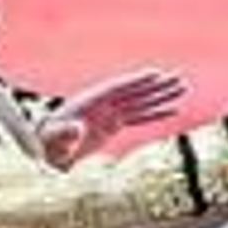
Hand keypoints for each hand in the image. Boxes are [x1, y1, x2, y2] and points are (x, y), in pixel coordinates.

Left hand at [40, 67, 186, 169]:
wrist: (46, 152)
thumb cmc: (47, 145)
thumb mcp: (54, 140)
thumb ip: (65, 133)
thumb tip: (78, 126)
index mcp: (89, 102)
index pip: (118, 89)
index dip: (137, 81)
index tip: (155, 74)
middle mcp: (102, 104)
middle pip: (134, 92)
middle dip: (156, 85)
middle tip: (178, 78)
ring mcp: (108, 114)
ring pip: (140, 102)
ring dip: (161, 95)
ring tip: (182, 87)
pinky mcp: (112, 126)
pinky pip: (139, 117)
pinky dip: (156, 113)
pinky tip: (173, 110)